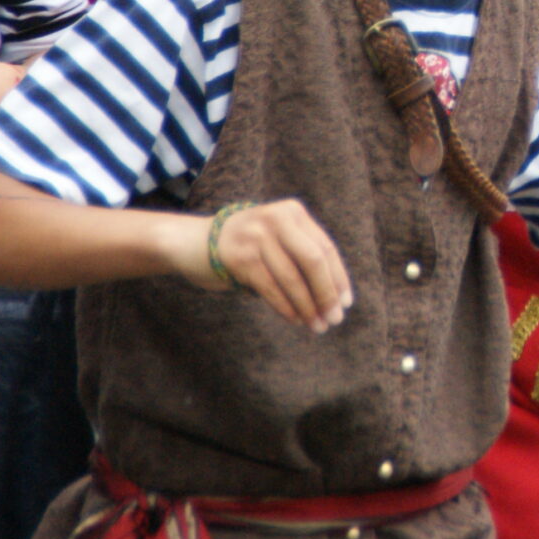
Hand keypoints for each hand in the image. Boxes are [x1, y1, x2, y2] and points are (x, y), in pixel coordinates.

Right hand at [171, 199, 353, 331]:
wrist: (193, 243)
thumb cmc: (245, 247)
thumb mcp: (277, 237)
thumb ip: (302, 254)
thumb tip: (334, 294)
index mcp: (292, 212)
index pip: (325, 248)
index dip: (338, 278)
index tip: (345, 303)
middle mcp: (276, 219)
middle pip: (313, 261)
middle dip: (326, 294)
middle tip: (334, 319)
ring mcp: (257, 237)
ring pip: (292, 279)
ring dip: (307, 307)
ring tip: (316, 325)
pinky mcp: (240, 258)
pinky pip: (271, 288)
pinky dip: (287, 307)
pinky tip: (296, 320)